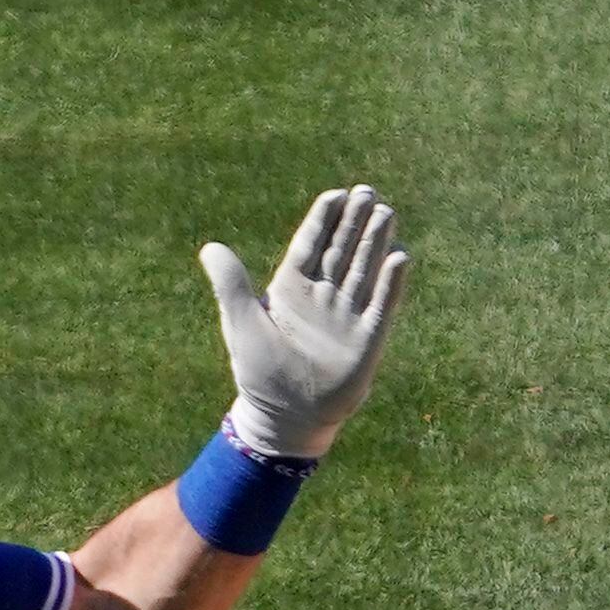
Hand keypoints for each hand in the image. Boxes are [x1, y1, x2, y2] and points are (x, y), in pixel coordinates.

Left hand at [202, 185, 408, 459]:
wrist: (286, 418)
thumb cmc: (259, 373)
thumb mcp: (241, 324)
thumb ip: (231, 285)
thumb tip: (209, 247)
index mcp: (291, 290)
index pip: (311, 244)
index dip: (324, 219)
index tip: (336, 193)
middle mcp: (322, 296)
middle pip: (342, 249)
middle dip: (355, 221)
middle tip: (367, 191)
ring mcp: (347, 315)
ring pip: (365, 268)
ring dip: (375, 241)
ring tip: (385, 211)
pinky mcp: (368, 337)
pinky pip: (383, 303)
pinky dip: (391, 282)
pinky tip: (400, 256)